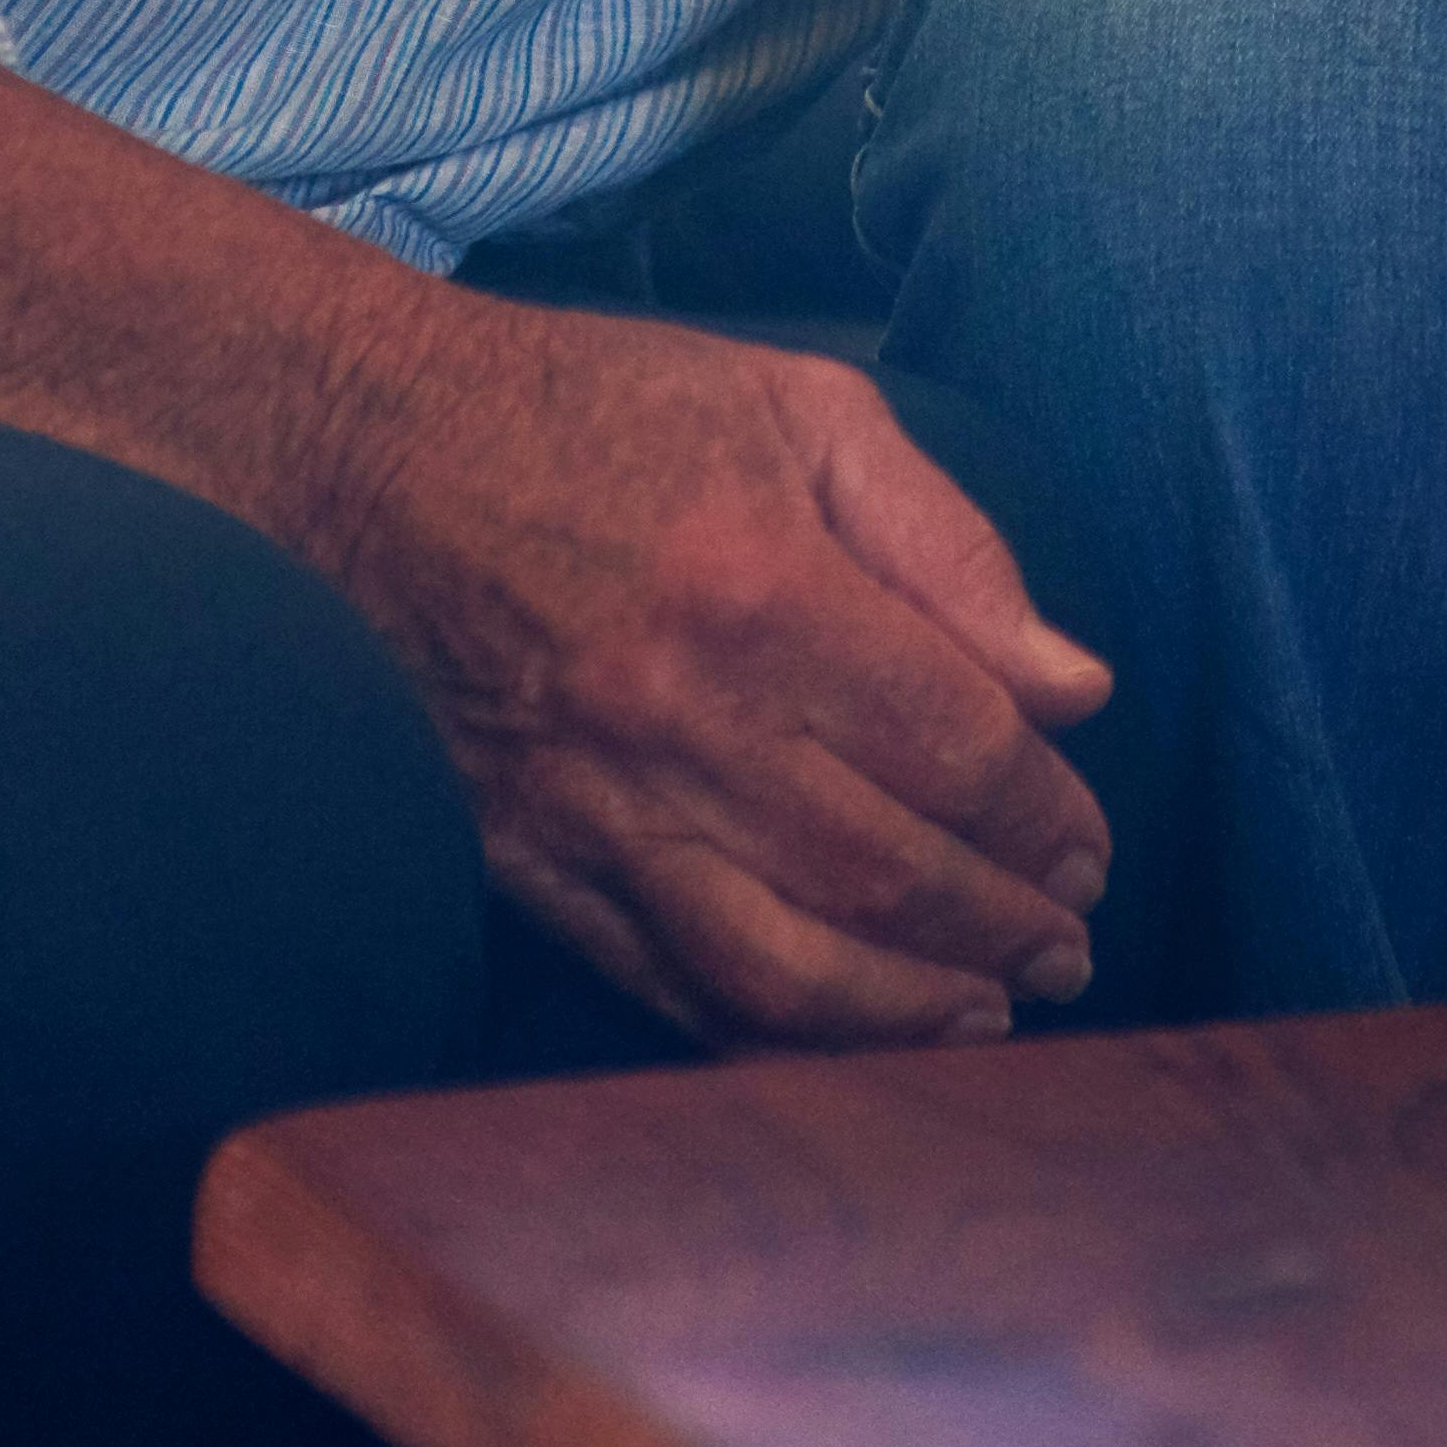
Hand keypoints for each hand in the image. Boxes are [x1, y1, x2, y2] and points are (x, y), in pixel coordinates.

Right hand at [341, 289, 1115, 1050]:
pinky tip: (845, 1039)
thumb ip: (950, 545)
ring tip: (989, 1015)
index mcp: (766, 587)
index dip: (1047, 818)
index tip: (1087, 848)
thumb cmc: (601, 408)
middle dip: (1006, 928)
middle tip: (1068, 945)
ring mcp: (595, 809)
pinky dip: (772, 1040)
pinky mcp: (524, 868)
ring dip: (910, 1015)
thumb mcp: (802, 407)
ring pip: (785, 970)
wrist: (359, 449)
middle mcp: (683, 718)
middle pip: (890, 874)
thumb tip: (1071, 691)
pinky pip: (668, 993)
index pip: (959, 749)